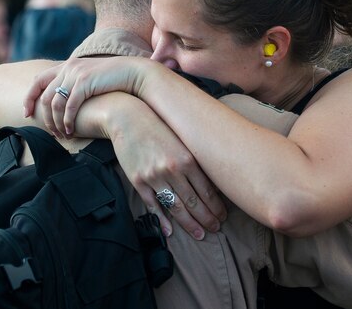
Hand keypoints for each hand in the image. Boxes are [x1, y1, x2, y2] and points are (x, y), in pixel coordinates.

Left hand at [23, 56, 146, 136]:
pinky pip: (69, 106)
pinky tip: (70, 131)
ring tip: (62, 134)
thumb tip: (63, 102)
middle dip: (44, 117)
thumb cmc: (112, 80)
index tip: (27, 113)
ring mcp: (76, 74)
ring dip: (56, 122)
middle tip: (49, 131)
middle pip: (44, 96)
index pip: (38, 80)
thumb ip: (75, 85)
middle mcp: (68, 68)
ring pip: (54, 103)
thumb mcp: (89, 79)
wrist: (133, 73)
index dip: (29, 97)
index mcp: (66, 65)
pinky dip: (67, 121)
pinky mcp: (86, 82)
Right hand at [111, 98, 226, 239]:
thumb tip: (211, 181)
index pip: (207, 190)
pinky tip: (170, 231)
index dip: (216, 207)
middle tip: (216, 229)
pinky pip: (153, 205)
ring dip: (190, 224)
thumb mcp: (182, 139)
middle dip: (207, 219)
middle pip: (194, 202)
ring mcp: (154, 177)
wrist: (127, 117)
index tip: (223, 216)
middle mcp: (173, 170)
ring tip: (200, 234)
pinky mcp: (138, 181)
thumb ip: (194, 160)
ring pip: (176, 207)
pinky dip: (162, 220)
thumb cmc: (158, 126)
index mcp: (187, 159)